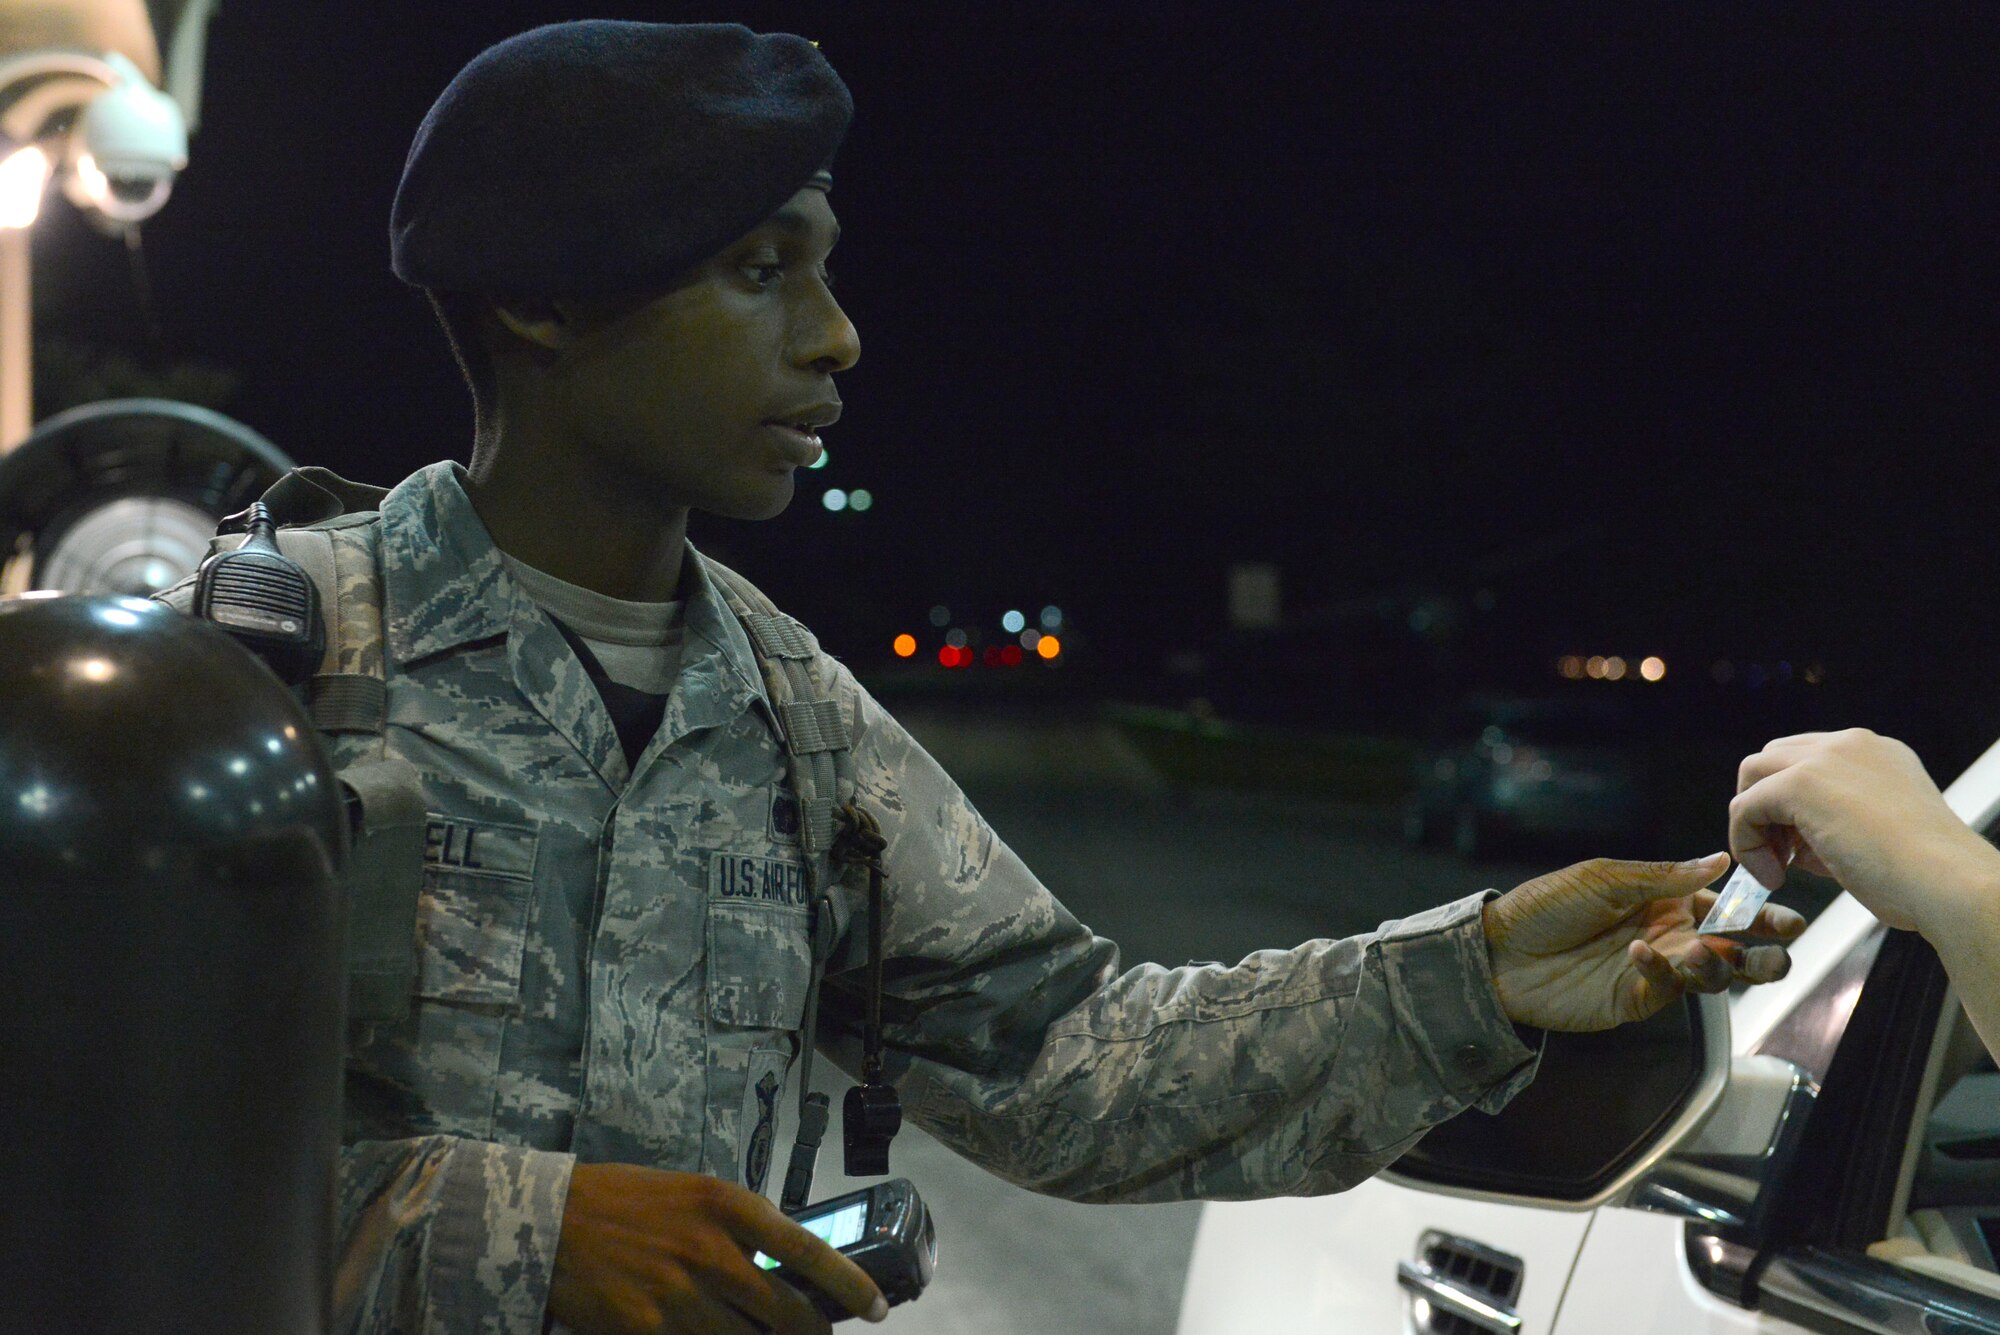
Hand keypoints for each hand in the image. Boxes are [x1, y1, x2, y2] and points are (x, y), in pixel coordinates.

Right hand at [549, 1164, 885, 1334]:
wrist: (550, 1219)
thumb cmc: (624, 1203)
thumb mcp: (692, 1197)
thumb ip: (739, 1229)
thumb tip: (786, 1270)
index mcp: (726, 1204)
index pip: (808, 1250)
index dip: (849, 1285)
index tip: (876, 1307)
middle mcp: (709, 1248)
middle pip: (786, 1311)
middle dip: (812, 1334)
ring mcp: (679, 1293)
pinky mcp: (647, 1327)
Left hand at [1483, 853, 1804, 1031]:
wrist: (1497, 952)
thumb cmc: (1543, 906)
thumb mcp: (1602, 878)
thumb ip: (1663, 876)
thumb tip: (1720, 860)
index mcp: (1666, 901)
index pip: (1726, 908)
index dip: (1759, 913)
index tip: (1788, 919)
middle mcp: (1668, 936)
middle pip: (1732, 949)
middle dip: (1762, 953)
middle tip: (1780, 950)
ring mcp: (1653, 970)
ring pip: (1710, 975)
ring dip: (1719, 964)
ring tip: (1708, 950)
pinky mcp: (1633, 999)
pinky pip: (1666, 990)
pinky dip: (1662, 972)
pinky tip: (1643, 953)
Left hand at [1731, 728, 1999, 934]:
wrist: (1947, 882)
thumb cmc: (1923, 874)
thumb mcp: (1880, 832)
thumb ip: (1838, 822)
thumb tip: (1798, 843)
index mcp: (1874, 753)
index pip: (1807, 761)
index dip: (1793, 806)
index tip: (1802, 849)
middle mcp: (1849, 745)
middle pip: (1772, 760)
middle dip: (1767, 806)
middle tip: (1782, 856)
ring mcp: (1823, 759)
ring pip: (1753, 777)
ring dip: (1754, 824)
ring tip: (1778, 869)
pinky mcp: (1800, 783)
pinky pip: (1744, 807)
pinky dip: (1746, 843)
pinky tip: (1773, 876)